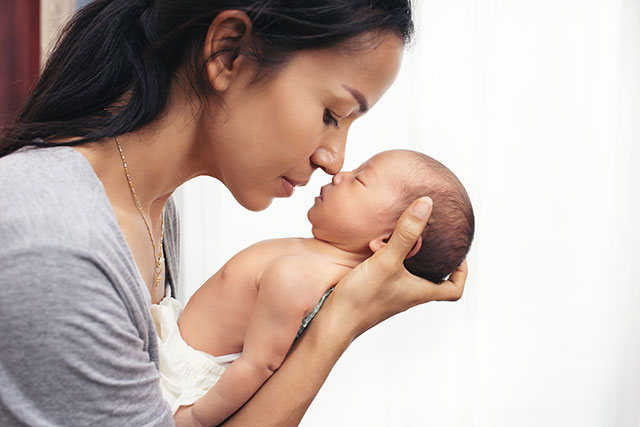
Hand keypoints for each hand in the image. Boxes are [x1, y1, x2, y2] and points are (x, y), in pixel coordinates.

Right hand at [325, 197, 467, 338]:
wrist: (332, 321)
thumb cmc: (363, 297)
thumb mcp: (387, 260)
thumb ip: (406, 233)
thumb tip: (426, 204)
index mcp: (419, 292)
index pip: (454, 290)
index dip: (462, 273)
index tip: (459, 256)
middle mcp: (407, 295)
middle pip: (432, 281)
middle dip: (435, 260)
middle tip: (432, 239)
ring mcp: (389, 295)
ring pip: (409, 276)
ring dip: (409, 257)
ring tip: (403, 236)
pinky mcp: (373, 292)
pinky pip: (388, 274)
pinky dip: (388, 259)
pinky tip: (376, 246)